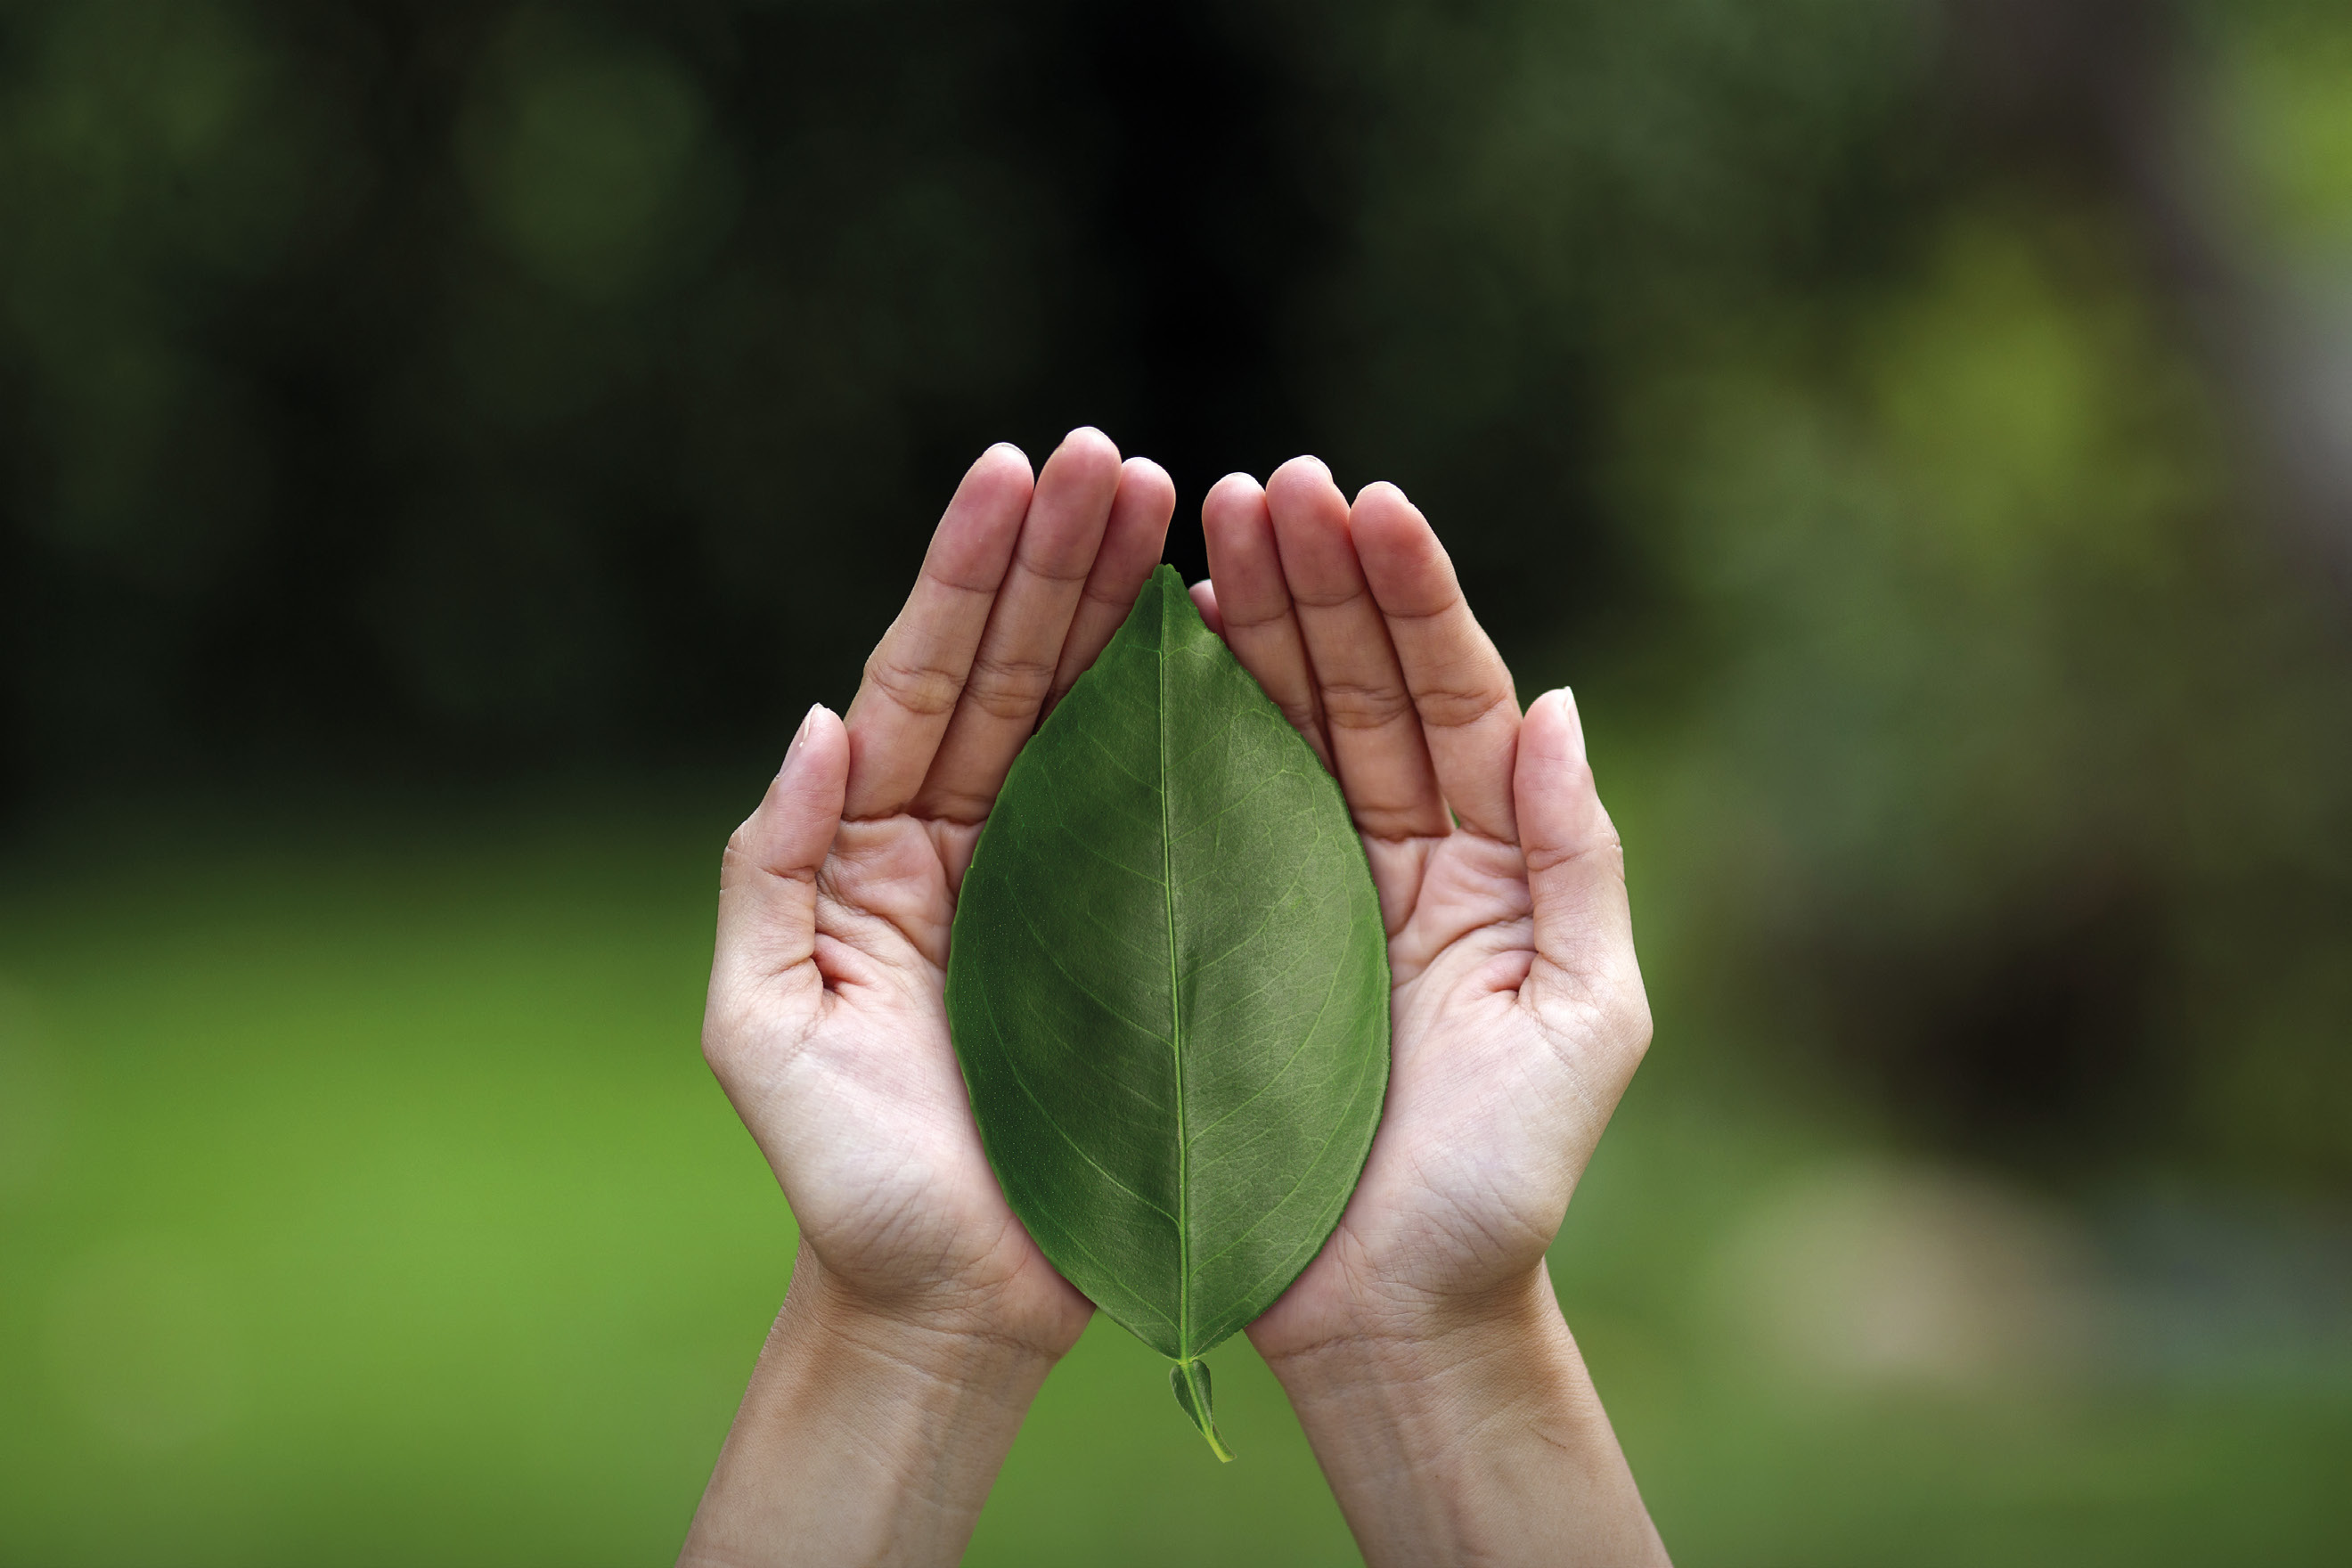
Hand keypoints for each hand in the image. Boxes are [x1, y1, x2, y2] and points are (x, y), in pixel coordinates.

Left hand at [684, 431, 1173, 1566]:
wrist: (947, 1306)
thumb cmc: (847, 1182)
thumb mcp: (766, 1030)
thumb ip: (771, 871)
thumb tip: (821, 719)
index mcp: (873, 849)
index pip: (923, 681)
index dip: (970, 575)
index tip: (1017, 469)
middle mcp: (964, 842)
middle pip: (1017, 671)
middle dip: (1062, 558)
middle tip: (1118, 458)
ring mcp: (1054, 880)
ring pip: (1096, 716)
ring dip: (1131, 606)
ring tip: (1183, 502)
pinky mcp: (1136, 934)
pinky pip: (1169, 806)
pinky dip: (1199, 717)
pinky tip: (1234, 635)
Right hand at [1196, 458, 1664, 1565]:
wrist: (1394, 1316)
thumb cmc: (1501, 1189)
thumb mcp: (1582, 1024)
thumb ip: (1580, 862)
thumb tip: (1559, 704)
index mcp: (1490, 862)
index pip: (1452, 695)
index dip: (1408, 596)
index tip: (1362, 498)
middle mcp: (1401, 854)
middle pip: (1359, 686)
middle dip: (1317, 579)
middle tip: (1262, 485)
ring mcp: (1309, 890)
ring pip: (1280, 726)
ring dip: (1248, 622)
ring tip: (1203, 525)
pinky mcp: (1225, 937)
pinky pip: (1204, 810)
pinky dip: (1182, 725)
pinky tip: (1152, 647)